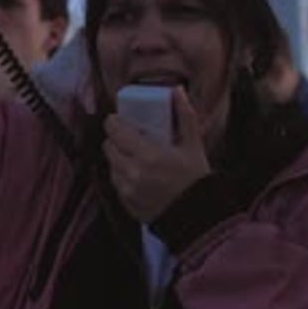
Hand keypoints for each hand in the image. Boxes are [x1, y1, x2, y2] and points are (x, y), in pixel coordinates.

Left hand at [103, 87, 210, 222]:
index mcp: (148, 155)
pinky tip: (136, 173)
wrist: (198, 217)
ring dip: (117, 157)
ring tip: (132, 155)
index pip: (115, 132)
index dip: (113, 122)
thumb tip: (177, 90)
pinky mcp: (126, 204)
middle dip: (115, 139)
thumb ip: (184, 115)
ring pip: (110, 166)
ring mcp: (127, 191)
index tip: (117, 118)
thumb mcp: (193, 144)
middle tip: (126, 135)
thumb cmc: (197, 179)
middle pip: (109, 148)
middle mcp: (132, 173)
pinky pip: (116, 183)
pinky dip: (122, 175)